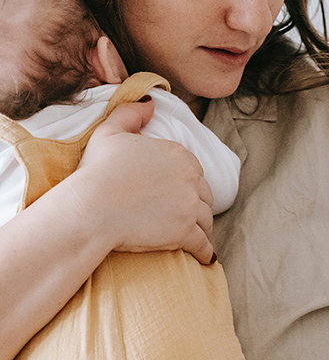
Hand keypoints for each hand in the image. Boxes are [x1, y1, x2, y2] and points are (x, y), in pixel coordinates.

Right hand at [70, 100, 216, 263]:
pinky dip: (206, 252)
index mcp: (178, 154)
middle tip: (186, 216)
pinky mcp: (186, 231)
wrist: (90, 208)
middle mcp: (191, 177)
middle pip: (203, 195)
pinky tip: (206, 258)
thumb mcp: (109, 133)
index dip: (186, 183)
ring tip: (195, 235)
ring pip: (206, 219)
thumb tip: (150, 102)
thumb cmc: (96, 172)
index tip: (177, 193)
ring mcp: (190, 205)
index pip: (193, 171)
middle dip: (196, 205)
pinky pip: (204, 245)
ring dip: (201, 227)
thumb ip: (131, 113)